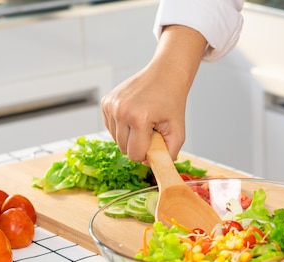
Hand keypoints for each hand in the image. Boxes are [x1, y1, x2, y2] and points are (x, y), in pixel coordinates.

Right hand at [101, 25, 207, 161]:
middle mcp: (120, 111)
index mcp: (138, 118)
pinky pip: (111, 128)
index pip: (134, 155)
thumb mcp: (178, 131)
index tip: (155, 141)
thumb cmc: (172, 102)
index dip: (146, 153)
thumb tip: (149, 165)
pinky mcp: (106, 102)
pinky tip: (134, 116)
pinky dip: (122, 127)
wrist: (165, 75)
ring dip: (129, 137)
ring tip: (144, 121)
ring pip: (116, 139)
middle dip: (138, 145)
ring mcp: (111, 105)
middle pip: (124, 149)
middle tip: (151, 130)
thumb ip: (168, 154)